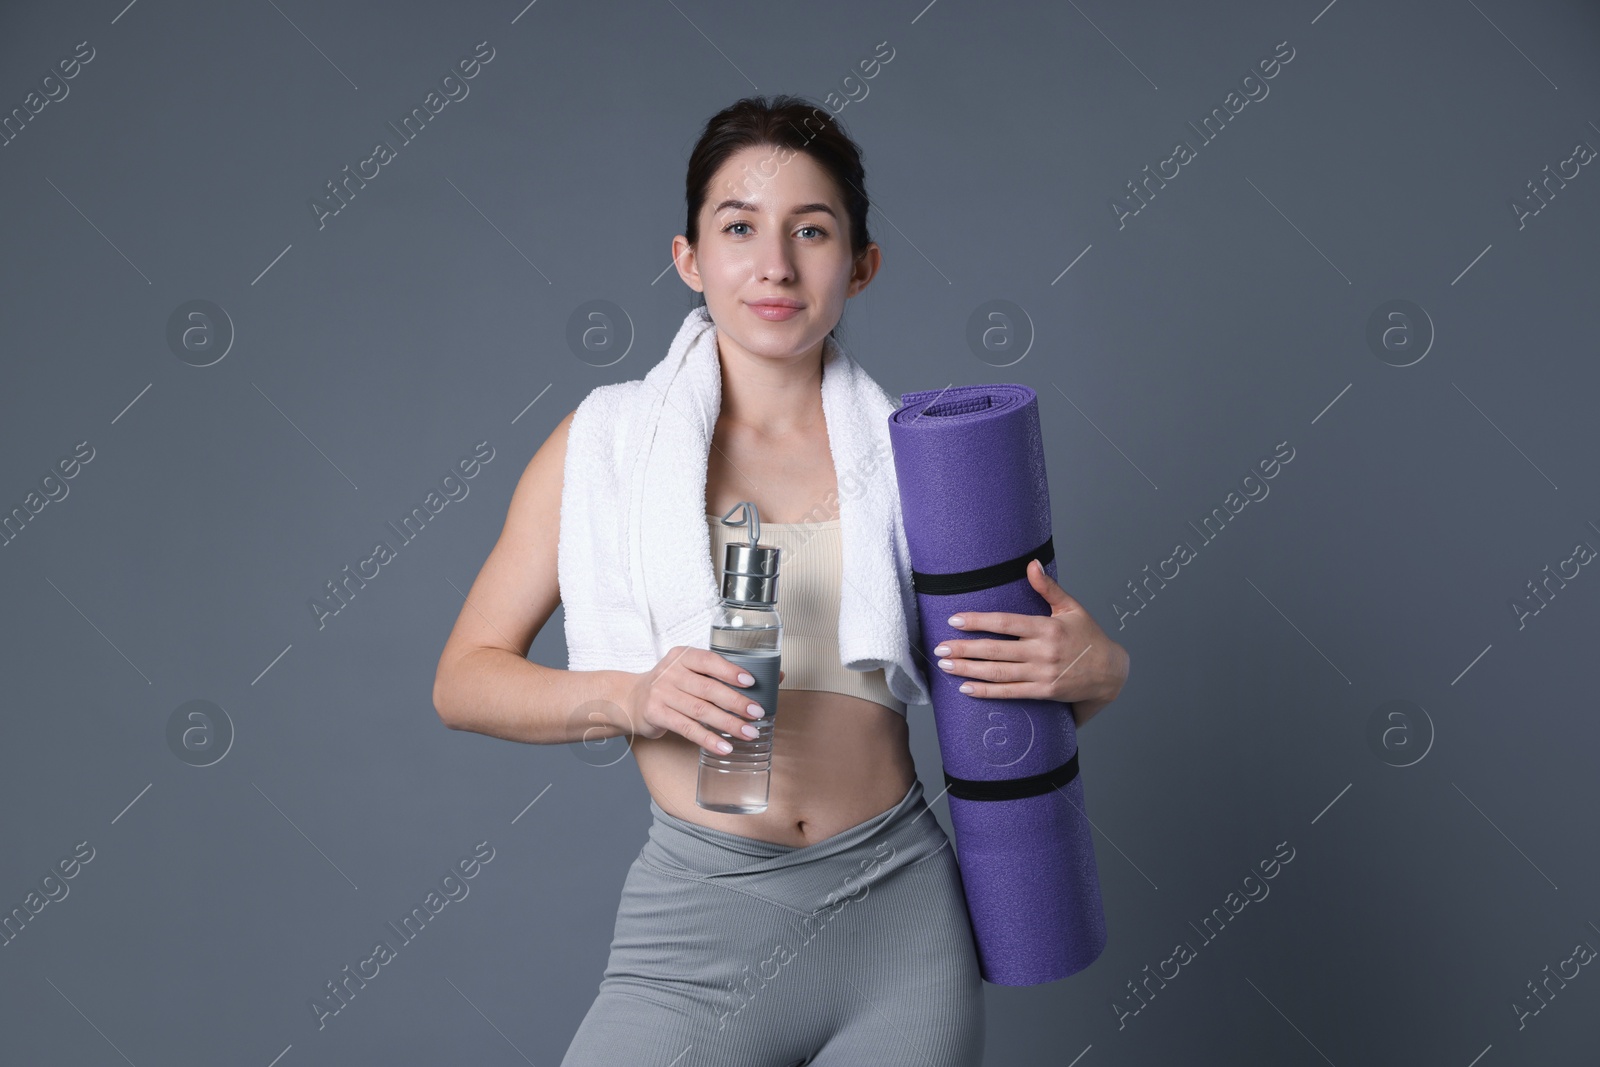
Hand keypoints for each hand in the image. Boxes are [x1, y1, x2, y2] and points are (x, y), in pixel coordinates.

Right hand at [623, 646, 774, 754]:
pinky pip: (687, 728)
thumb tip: (776, 677)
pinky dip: (708, 739)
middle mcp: (670, 672)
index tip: (751, 682)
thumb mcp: (691, 672)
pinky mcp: (656, 714)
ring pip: (700, 711)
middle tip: (757, 713)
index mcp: (682, 656)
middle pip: (708, 688)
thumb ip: (724, 674)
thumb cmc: (670, 685)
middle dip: (735, 702)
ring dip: (727, 724)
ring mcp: (661, 693)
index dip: (730, 671)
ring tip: (748, 733)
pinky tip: (724, 746)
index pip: (709, 660)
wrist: (630, 699)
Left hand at [932, 559, 1129, 727]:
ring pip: (999, 673)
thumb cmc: (1089, 637)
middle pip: (996, 650)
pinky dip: (986, 692)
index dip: (978, 621)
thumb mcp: (1072, 608)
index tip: (954, 619)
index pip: (1005, 622)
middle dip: (964, 649)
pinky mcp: (1044, 692)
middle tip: (939, 648)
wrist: (1111, 672)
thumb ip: (1048, 588)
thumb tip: (1032, 563)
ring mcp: (1042, 674)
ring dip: (969, 670)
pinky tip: (967, 688)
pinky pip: (1010, 693)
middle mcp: (1042, 652)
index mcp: (1047, 628)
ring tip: (946, 665)